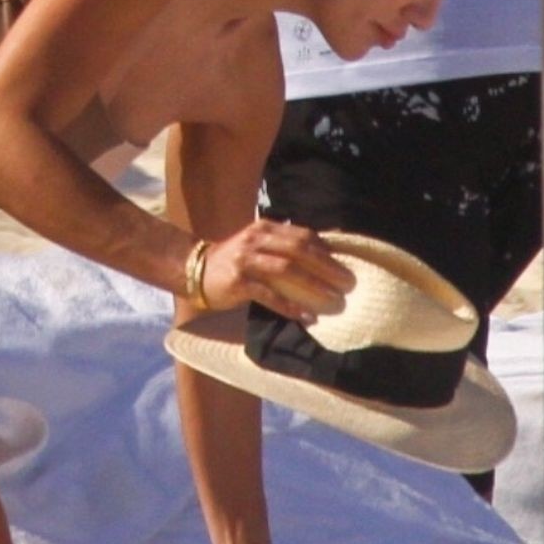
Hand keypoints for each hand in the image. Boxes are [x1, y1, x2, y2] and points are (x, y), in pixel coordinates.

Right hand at [199, 220, 354, 323]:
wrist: (195, 271)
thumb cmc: (234, 260)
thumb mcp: (258, 244)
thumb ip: (284, 245)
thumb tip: (324, 250)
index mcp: (265, 228)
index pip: (302, 236)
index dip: (326, 251)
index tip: (345, 266)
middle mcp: (256, 240)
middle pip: (299, 250)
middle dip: (327, 267)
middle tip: (348, 283)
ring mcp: (245, 260)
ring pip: (286, 270)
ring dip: (313, 285)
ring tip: (333, 299)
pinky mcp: (238, 282)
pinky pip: (268, 294)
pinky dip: (289, 305)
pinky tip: (306, 315)